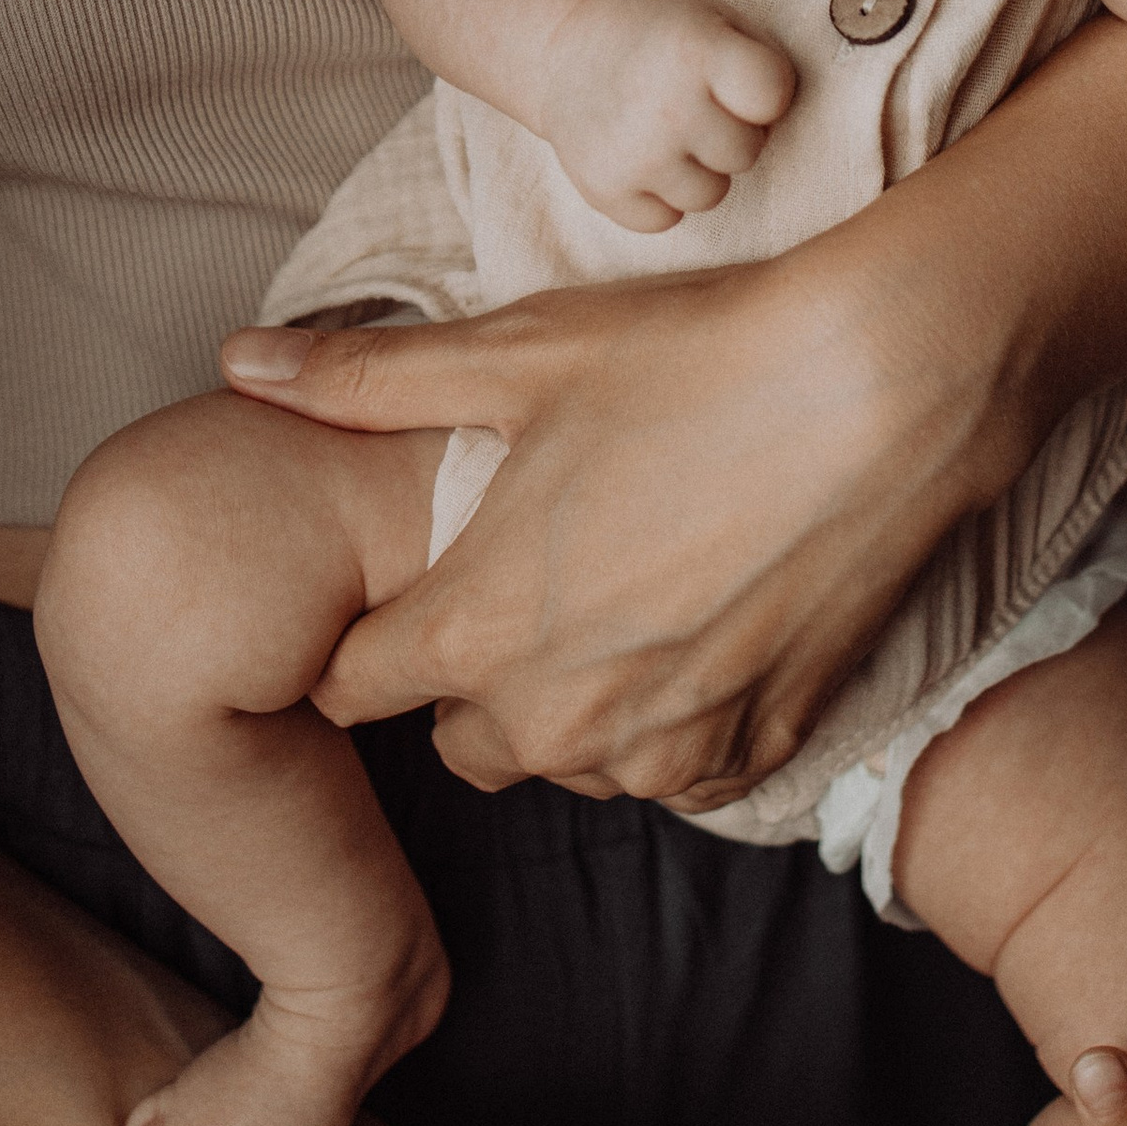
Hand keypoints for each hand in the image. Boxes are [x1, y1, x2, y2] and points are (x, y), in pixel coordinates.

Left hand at [221, 240, 1004, 802]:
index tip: (413, 582)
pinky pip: (672, 772)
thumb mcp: (520, 353)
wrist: (890, 388)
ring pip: (569, 762)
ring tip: (623, 590)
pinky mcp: (757, 747)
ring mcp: (664, 745)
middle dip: (473, 676)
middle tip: (530, 574)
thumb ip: (365, 380)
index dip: (374, 631)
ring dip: (575, 704)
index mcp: (476, 628)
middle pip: (459, 743)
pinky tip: (697, 626)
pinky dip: (671, 721)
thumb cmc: (698, 358)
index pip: (353, 692)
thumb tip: (236, 363)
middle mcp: (559, 715)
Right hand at [542, 0, 796, 234]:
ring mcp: (634, 155)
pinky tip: (637, 154)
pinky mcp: (605, 191)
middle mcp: (667, 107)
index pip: (772, 97)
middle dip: (728, 133)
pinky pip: (666, 219)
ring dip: (696, 170)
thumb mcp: (715, 21)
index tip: (735, 79)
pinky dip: (656, 196)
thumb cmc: (661, 36)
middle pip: (745, 154)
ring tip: (664, 130)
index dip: (763, 94)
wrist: (565, 44)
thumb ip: (764, 65)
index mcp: (698, 51)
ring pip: (710, 196)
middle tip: (691, 103)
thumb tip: (782, 127)